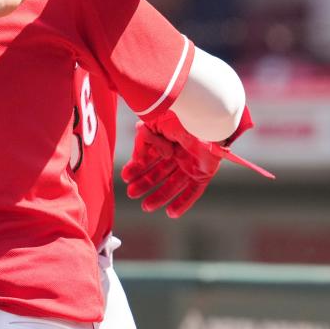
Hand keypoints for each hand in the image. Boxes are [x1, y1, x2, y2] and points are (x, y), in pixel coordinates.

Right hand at [121, 109, 272, 217]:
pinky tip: (170, 213)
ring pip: (173, 185)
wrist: (205, 115)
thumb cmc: (179, 115)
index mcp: (166, 141)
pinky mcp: (204, 173)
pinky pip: (193, 192)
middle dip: (144, 184)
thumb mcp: (153, 124)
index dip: (137, 168)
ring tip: (145, 207)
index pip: (149, 158)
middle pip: (159, 174)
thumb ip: (143, 140)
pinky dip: (183, 203)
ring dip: (160, 196)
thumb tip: (137, 159)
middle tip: (131, 193)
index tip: (125, 177)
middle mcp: (178, 154)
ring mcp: (191, 164)